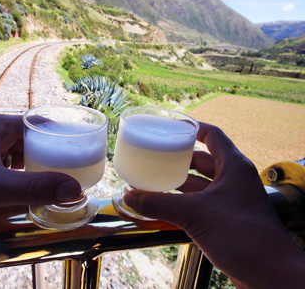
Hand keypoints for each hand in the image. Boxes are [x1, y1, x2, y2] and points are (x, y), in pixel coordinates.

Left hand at [0, 115, 80, 240]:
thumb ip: (34, 188)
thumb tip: (75, 190)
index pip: (37, 123)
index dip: (60, 133)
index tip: (82, 147)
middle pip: (31, 142)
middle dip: (53, 156)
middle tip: (77, 170)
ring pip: (20, 160)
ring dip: (37, 171)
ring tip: (60, 183)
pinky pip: (8, 174)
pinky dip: (22, 183)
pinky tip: (32, 194)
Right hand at [124, 122, 304, 288]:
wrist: (267, 273)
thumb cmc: (242, 235)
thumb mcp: (195, 213)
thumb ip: (160, 203)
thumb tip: (131, 196)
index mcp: (233, 167)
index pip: (213, 136)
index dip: (193, 128)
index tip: (173, 126)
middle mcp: (233, 180)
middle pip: (203, 160)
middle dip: (179, 159)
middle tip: (157, 156)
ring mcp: (230, 200)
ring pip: (200, 184)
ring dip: (179, 183)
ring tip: (155, 180)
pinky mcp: (225, 218)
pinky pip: (200, 203)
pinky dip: (183, 202)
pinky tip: (164, 205)